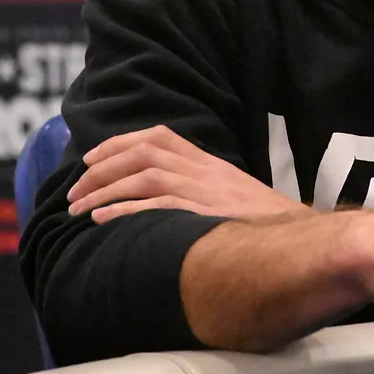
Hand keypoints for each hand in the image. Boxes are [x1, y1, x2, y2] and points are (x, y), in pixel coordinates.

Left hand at [67, 125, 310, 223]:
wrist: (299, 237)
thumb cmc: (265, 225)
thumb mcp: (233, 196)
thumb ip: (203, 190)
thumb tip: (167, 201)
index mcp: (210, 162)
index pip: (160, 136)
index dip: (120, 143)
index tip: (92, 157)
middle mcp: (204, 170)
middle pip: (143, 154)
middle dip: (101, 169)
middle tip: (74, 190)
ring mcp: (204, 190)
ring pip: (142, 177)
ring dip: (103, 191)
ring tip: (78, 209)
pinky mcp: (203, 212)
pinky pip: (154, 205)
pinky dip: (123, 210)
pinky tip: (102, 220)